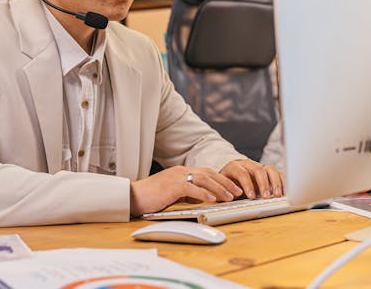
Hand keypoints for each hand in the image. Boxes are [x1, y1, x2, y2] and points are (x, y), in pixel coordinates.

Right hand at [129, 165, 243, 216]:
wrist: (133, 196)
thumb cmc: (151, 197)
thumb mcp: (173, 193)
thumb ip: (187, 193)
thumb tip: (202, 197)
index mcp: (181, 172)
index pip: (206, 173)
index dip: (221, 180)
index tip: (233, 188)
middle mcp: (180, 171)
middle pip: (208, 173)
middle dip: (225, 182)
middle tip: (238, 191)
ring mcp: (176, 177)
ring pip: (203, 179)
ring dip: (219, 188)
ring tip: (230, 196)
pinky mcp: (172, 186)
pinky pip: (192, 188)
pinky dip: (204, 193)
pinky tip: (213, 199)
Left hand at [220, 159, 284, 198]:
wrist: (230, 179)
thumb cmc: (225, 186)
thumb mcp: (221, 189)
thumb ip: (224, 193)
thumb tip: (229, 198)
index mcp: (234, 167)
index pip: (242, 173)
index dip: (247, 185)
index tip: (251, 197)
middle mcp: (248, 165)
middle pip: (258, 170)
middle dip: (263, 184)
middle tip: (266, 197)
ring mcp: (260, 167)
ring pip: (270, 170)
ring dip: (275, 182)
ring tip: (278, 195)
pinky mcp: (268, 173)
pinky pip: (278, 174)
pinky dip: (283, 182)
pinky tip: (285, 192)